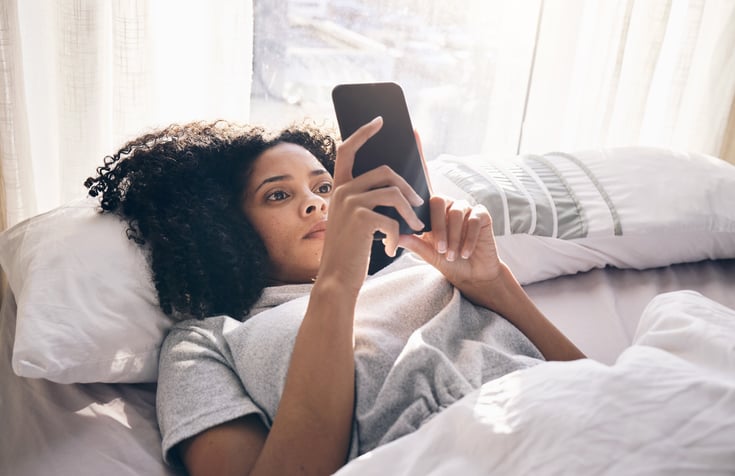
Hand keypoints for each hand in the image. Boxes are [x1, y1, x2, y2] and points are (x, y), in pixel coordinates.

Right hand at [317, 117, 425, 294]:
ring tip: (416, 226)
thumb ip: (367, 202)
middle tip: (420, 200)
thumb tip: (397, 187)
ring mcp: (349, 203)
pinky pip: (392, 218)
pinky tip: (390, 249)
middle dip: (408, 184)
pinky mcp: (360, 218)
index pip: (347, 149)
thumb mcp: (354, 222)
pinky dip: (397, 235)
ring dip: (410, 210)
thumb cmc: (350, 253)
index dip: (363, 132)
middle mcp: (342, 191)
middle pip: (385, 170)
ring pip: (394, 192)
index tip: (380, 121)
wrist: (337, 280)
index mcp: (339, 189)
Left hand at [397, 196, 505, 307]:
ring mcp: (466, 209)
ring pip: (457, 212)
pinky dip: (469, 239)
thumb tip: (392, 238)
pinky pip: (474, 220)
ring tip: (452, 256)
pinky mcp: (483, 215)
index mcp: (433, 212)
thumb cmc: (450, 262)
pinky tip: (465, 253)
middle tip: (440, 250)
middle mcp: (449, 205)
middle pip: (439, 201)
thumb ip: (413, 244)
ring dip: (454, 237)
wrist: (473, 275)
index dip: (420, 217)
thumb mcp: (429, 254)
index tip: (420, 236)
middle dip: (438, 227)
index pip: (423, 202)